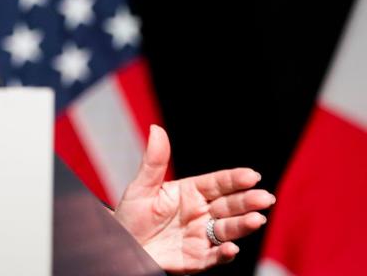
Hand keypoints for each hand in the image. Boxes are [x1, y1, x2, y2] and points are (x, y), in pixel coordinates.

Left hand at [113, 125, 275, 273]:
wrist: (122, 246)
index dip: (234, 180)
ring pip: (227, 229)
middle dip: (248, 202)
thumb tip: (157, 129)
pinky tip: (232, 248)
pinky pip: (214, 256)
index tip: (252, 175)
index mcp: (190, 192)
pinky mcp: (197, 258)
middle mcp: (201, 213)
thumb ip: (154, 162)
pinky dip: (224, 253)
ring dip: (243, 226)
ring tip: (256, 220)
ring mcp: (201, 236)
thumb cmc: (131, 215)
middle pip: (229, 206)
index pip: (217, 184)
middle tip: (265, 198)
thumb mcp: (141, 187)